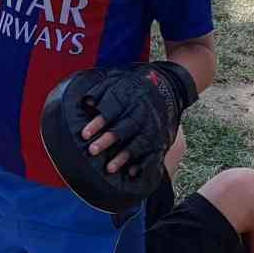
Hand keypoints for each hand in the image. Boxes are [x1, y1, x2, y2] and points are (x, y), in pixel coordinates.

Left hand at [76, 62, 196, 175]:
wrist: (169, 84)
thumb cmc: (136, 85)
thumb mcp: (118, 79)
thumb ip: (101, 90)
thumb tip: (87, 102)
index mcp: (128, 98)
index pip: (110, 111)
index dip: (97, 123)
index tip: (84, 135)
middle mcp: (141, 113)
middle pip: (123, 128)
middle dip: (108, 140)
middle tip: (92, 151)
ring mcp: (152, 126)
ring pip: (137, 143)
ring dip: (123, 157)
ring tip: (109, 168)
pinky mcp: (161, 136)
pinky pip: (153, 152)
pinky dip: (144, 164)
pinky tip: (132, 173)